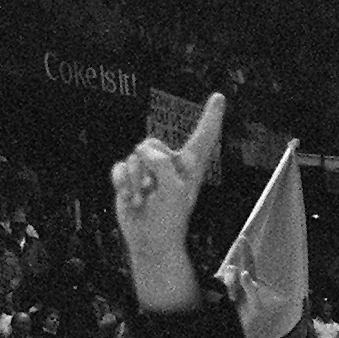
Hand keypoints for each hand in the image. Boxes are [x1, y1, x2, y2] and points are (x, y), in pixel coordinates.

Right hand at [109, 90, 225, 263]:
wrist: (150, 240)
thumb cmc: (169, 218)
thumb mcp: (173, 189)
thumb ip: (162, 163)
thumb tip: (141, 151)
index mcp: (190, 167)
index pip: (203, 137)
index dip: (211, 116)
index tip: (219, 97)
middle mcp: (170, 164)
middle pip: (153, 144)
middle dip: (149, 166)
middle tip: (155, 191)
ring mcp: (149, 170)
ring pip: (134, 156)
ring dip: (136, 181)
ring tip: (145, 199)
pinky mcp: (130, 177)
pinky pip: (120, 167)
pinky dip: (122, 184)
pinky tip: (132, 199)